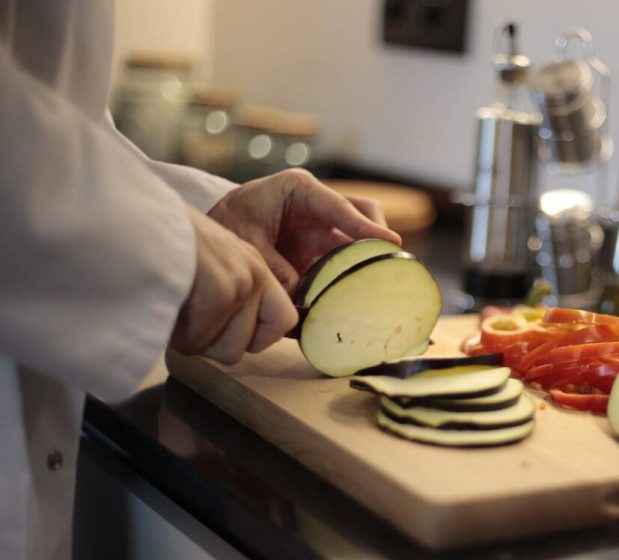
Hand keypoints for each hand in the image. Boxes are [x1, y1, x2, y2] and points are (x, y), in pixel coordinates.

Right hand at [170, 207, 297, 363]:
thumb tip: (230, 334)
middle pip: (254, 344)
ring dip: (196, 340)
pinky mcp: (220, 292)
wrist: (127, 213)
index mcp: (253, 265)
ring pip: (228, 351)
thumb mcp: (206, 258)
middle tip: (189, 320)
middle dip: (219, 344)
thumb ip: (226, 288)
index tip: (224, 332)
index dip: (255, 337)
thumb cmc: (155, 240)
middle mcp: (255, 273)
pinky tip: (161, 304)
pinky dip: (174, 334)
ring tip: (173, 308)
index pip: (284, 320)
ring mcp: (241, 283)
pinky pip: (198, 343)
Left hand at [208, 168, 400, 293]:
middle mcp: (318, 207)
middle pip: (363, 215)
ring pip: (358, 240)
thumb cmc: (227, 221)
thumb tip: (300, 290)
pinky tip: (349, 299)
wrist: (214, 229)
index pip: (341, 207)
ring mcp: (322, 229)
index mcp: (300, 190)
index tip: (391, 243)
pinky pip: (343, 263)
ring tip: (374, 283)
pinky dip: (348, 278)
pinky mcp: (319, 251)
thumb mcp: (244, 240)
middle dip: (377, 237)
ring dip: (364, 260)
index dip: (367, 227)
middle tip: (387, 263)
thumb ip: (272, 265)